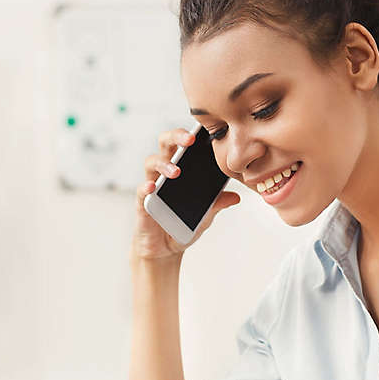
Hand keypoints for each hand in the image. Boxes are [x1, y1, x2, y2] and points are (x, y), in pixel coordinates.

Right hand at [132, 128, 239, 260]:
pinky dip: (146, 187)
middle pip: (165, 144)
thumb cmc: (183, 225)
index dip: (191, 134)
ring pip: (151, 163)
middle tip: (189, 140)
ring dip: (164, 164)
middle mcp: (164, 172)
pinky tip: (153, 187)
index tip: (204, 130)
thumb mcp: (206, 214)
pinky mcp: (142, 202)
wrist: (166, 249)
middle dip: (176, 137)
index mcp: (181, 169)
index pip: (184, 144)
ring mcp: (152, 185)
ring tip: (176, 172)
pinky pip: (141, 190)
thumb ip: (217, 203)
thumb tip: (236, 196)